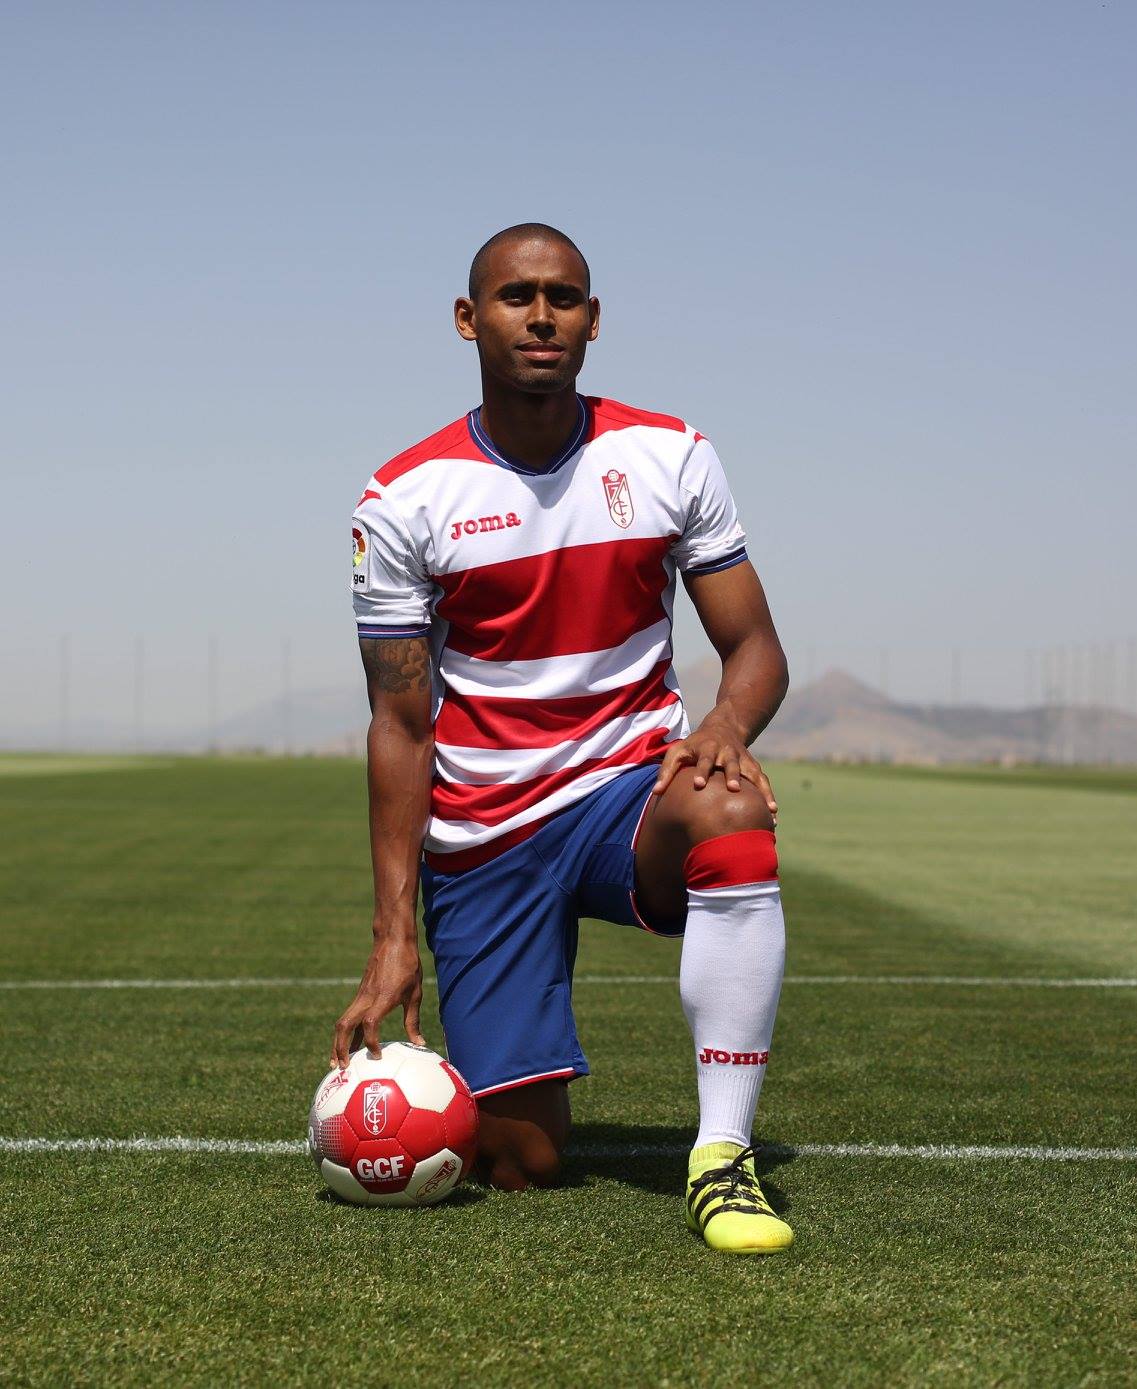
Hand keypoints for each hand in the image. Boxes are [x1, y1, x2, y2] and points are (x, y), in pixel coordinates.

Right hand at [331, 930, 424, 1068]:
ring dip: (338, 1042)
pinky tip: (351, 1044)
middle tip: (341, 1068)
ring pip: (343, 1021)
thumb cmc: (408, 965)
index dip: (371, 1042)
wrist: (392, 940)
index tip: (377, 1056)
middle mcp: (367, 998)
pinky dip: (347, 1032)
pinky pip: (350, 1015)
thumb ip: (413, 1020)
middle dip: (340, 1047)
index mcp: (383, 997)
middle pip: (345, 1025)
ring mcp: (360, 995)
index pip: (370, 1023)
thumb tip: (420, 1044)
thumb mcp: (416, 993)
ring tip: (337, 1062)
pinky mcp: (360, 993)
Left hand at [652, 715, 777, 817]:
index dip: (702, 770)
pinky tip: (773, 812)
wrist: (723, 727)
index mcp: (707, 747)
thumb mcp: (677, 751)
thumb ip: (667, 770)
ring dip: (760, 789)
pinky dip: (768, 794)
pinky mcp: (752, 766)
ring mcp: (743, 759)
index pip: (704, 759)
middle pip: (731, 763)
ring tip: (767, 809)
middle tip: (734, 789)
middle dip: (732, 775)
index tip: (699, 784)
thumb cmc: (694, 745)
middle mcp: (727, 752)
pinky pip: (762, 781)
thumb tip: (657, 793)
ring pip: (752, 774)